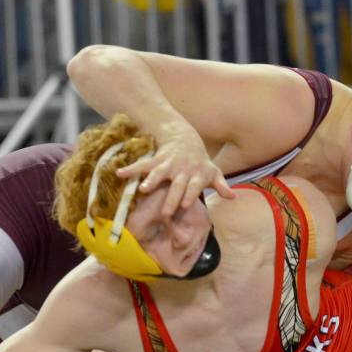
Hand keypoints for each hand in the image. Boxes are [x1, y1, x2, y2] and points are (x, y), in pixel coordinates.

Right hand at [117, 126, 233, 216]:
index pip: (194, 186)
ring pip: (158, 172)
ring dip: (151, 180)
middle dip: (172, 197)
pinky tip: (119, 174)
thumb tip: (232, 197)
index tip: (184, 205)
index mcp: (197, 174)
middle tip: (166, 213)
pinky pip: (143, 165)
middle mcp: (182, 170)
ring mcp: (168, 164)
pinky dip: (131, 169)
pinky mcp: (156, 160)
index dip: (190, 194)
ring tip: (142, 189)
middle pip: (177, 185)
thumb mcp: (213, 172)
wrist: (185, 138)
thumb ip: (221, 185)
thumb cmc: (200, 162)